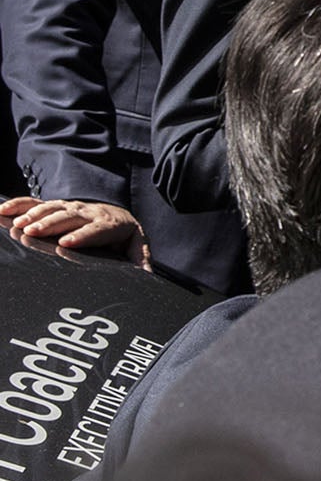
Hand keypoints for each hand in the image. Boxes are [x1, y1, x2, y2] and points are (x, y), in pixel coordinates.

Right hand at [1, 195, 150, 268]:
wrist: (119, 217)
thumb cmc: (124, 237)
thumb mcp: (136, 247)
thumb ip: (139, 260)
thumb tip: (146, 276)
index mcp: (111, 224)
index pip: (96, 230)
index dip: (81, 235)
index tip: (65, 243)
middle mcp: (90, 212)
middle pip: (70, 217)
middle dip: (51, 224)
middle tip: (32, 232)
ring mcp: (72, 208)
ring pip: (53, 209)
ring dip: (34, 215)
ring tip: (19, 225)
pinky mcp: (58, 207)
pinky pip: (36, 203)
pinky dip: (18, 205)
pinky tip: (2, 210)